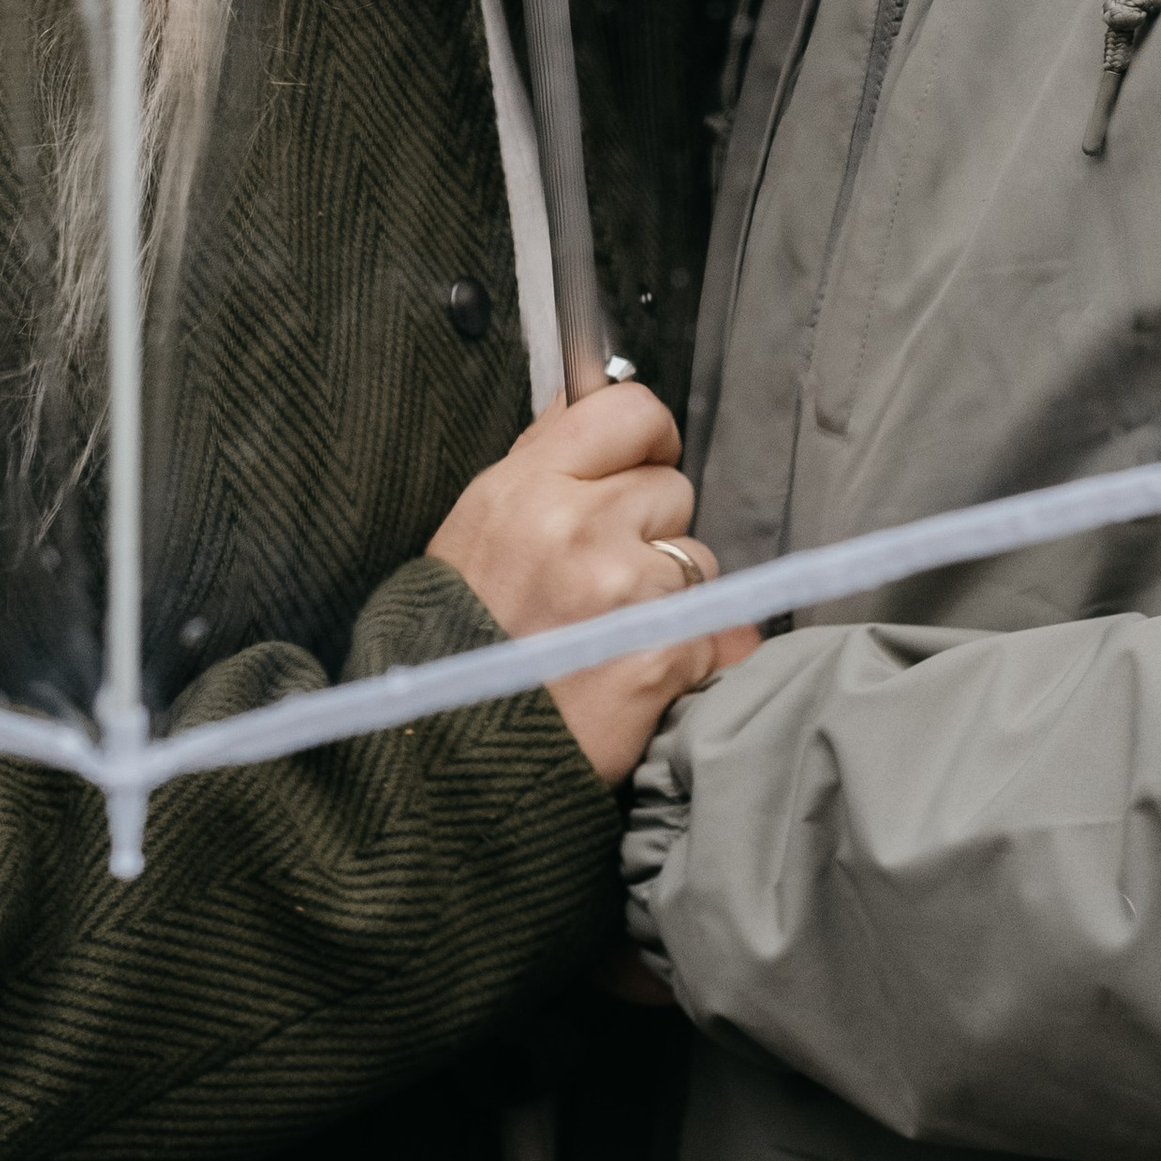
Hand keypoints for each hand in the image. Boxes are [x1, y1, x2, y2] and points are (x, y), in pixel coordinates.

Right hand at [427, 378, 757, 785]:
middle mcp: (577, 527)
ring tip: (606, 635)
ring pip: (697, 558)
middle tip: (598, 582)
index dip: (644, 439)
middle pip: (671, 488)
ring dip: (670, 593)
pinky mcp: (662, 655)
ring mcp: (624, 591)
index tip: (638, 465)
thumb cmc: (457, 644)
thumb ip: (540, 461)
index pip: (630, 409)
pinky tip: (632, 674)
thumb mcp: (474, 530)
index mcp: (525, 489)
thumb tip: (591, 399)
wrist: (445, 762)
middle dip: (649, 530)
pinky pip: (715, 629)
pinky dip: (687, 653)